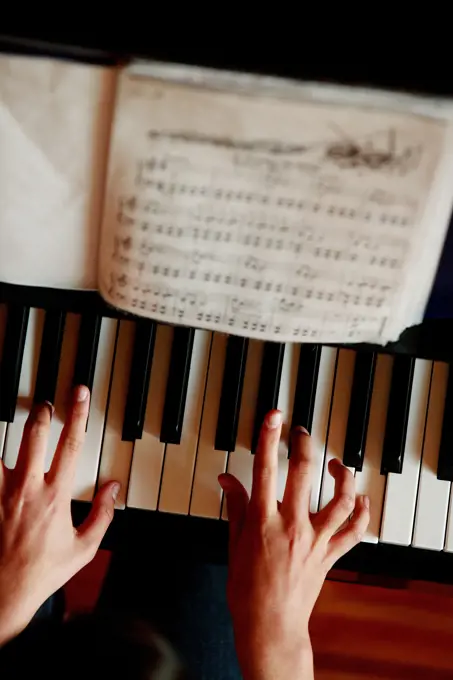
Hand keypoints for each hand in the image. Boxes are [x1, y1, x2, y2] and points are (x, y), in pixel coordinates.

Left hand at [0, 386, 118, 644]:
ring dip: (12, 431)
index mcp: (56, 495)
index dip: (78, 414)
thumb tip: (114, 488)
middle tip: (46, 404)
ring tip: (19, 421)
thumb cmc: (43, 572)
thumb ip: (102, 514)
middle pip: (34, 434)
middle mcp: (27, 488)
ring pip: (3, 446)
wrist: (4, 594)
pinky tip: (0, 450)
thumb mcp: (84, 548)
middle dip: (42, 413)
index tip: (79, 395)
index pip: (71, 444)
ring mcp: (1, 492)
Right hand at [219, 410, 368, 679]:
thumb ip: (235, 507)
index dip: (270, 438)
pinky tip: (360, 498)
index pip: (266, 469)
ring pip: (340, 499)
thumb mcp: (233, 544)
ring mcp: (315, 540)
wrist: (269, 625)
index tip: (274, 417)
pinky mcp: (330, 554)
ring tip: (337, 463)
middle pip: (305, 474)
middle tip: (301, 433)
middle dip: (304, 445)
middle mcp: (293, 526)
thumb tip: (227, 480)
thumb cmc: (247, 589)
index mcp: (264, 521)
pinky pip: (354, 531)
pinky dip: (362, 513)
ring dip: (343, 476)